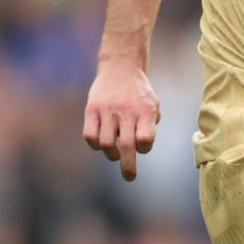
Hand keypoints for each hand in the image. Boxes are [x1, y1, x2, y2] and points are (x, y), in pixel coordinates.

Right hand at [82, 58, 160, 180]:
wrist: (121, 67)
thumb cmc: (139, 93)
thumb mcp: (153, 105)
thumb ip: (149, 126)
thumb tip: (140, 148)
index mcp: (145, 111)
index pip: (145, 139)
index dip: (144, 148)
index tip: (142, 145)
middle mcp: (126, 111)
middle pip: (127, 146)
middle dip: (128, 167)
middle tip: (129, 177)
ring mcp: (107, 110)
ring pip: (106, 144)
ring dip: (112, 155)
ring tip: (115, 154)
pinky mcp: (91, 109)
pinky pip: (90, 135)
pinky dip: (95, 145)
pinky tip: (101, 143)